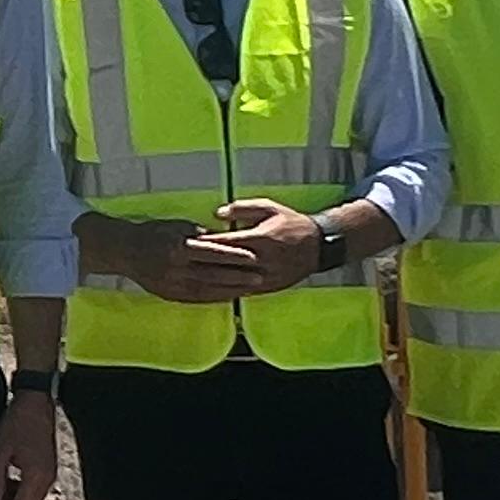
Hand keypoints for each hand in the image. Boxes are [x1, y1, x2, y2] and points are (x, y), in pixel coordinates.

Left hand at [0, 389, 58, 499]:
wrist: (35, 402)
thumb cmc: (17, 422)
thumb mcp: (0, 453)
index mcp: (36, 476)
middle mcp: (48, 478)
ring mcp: (50, 473)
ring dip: (15, 498)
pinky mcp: (49, 468)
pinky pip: (36, 488)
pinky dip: (22, 488)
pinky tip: (9, 477)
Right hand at [80, 211, 255, 305]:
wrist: (124, 251)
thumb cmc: (152, 233)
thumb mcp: (176, 226)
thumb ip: (200, 234)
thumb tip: (225, 237)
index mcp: (178, 247)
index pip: (213, 253)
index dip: (235, 256)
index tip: (253, 256)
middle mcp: (175, 268)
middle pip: (214, 275)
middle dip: (238, 277)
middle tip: (260, 277)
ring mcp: (172, 284)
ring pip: (208, 290)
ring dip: (231, 290)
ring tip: (249, 289)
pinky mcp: (169, 295)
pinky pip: (197, 299)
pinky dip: (215, 298)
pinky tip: (229, 296)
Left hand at [196, 199, 324, 292]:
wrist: (320, 246)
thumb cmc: (292, 223)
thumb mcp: (270, 207)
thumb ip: (243, 208)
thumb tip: (216, 214)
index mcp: (262, 239)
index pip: (227, 242)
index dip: (205, 242)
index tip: (185, 241)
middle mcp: (263, 261)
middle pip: (226, 264)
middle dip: (202, 263)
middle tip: (180, 262)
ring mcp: (266, 277)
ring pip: (232, 282)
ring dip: (210, 281)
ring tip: (188, 279)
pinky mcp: (269, 288)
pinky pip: (242, 292)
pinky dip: (224, 291)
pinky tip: (208, 291)